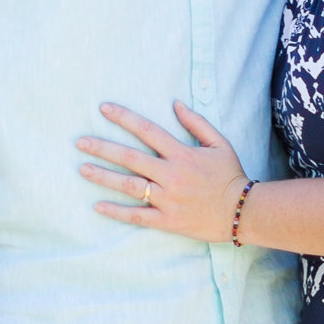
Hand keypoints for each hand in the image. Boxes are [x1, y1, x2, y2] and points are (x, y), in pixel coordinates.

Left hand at [77, 101, 246, 240]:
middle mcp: (171, 175)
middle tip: (80, 142)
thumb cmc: (231, 175)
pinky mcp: (168, 220)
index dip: (124, 118)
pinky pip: (137, 216)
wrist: (243, 212)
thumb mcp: (219, 143)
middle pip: (130, 158)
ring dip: (103, 177)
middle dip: (103, 148)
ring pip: (129, 186)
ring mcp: (168, 199)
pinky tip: (98, 206)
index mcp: (182, 154)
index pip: (147, 130)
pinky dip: (117, 212)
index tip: (103, 108)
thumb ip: (197, 122)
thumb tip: (175, 103)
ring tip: (82, 169)